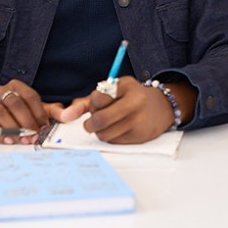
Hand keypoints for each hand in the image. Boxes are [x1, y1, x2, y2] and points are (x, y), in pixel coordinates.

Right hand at [0, 80, 55, 143]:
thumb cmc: (10, 111)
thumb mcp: (31, 108)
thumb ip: (50, 111)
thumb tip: (69, 115)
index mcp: (15, 86)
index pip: (30, 96)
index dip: (39, 113)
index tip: (44, 126)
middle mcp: (0, 91)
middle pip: (15, 103)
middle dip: (27, 122)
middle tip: (34, 136)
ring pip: (1, 112)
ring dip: (14, 129)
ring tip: (23, 140)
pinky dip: (0, 134)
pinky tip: (9, 140)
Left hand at [76, 76, 193, 144]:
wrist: (161, 107)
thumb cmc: (132, 97)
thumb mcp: (113, 90)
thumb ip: (89, 100)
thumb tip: (66, 115)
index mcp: (125, 86)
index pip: (97, 98)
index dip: (92, 104)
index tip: (96, 105)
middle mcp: (134, 103)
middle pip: (100, 120)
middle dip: (90, 124)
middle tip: (91, 123)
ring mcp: (138, 121)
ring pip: (104, 134)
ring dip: (99, 132)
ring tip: (106, 125)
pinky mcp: (140, 136)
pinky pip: (114, 141)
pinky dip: (111, 137)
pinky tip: (117, 129)